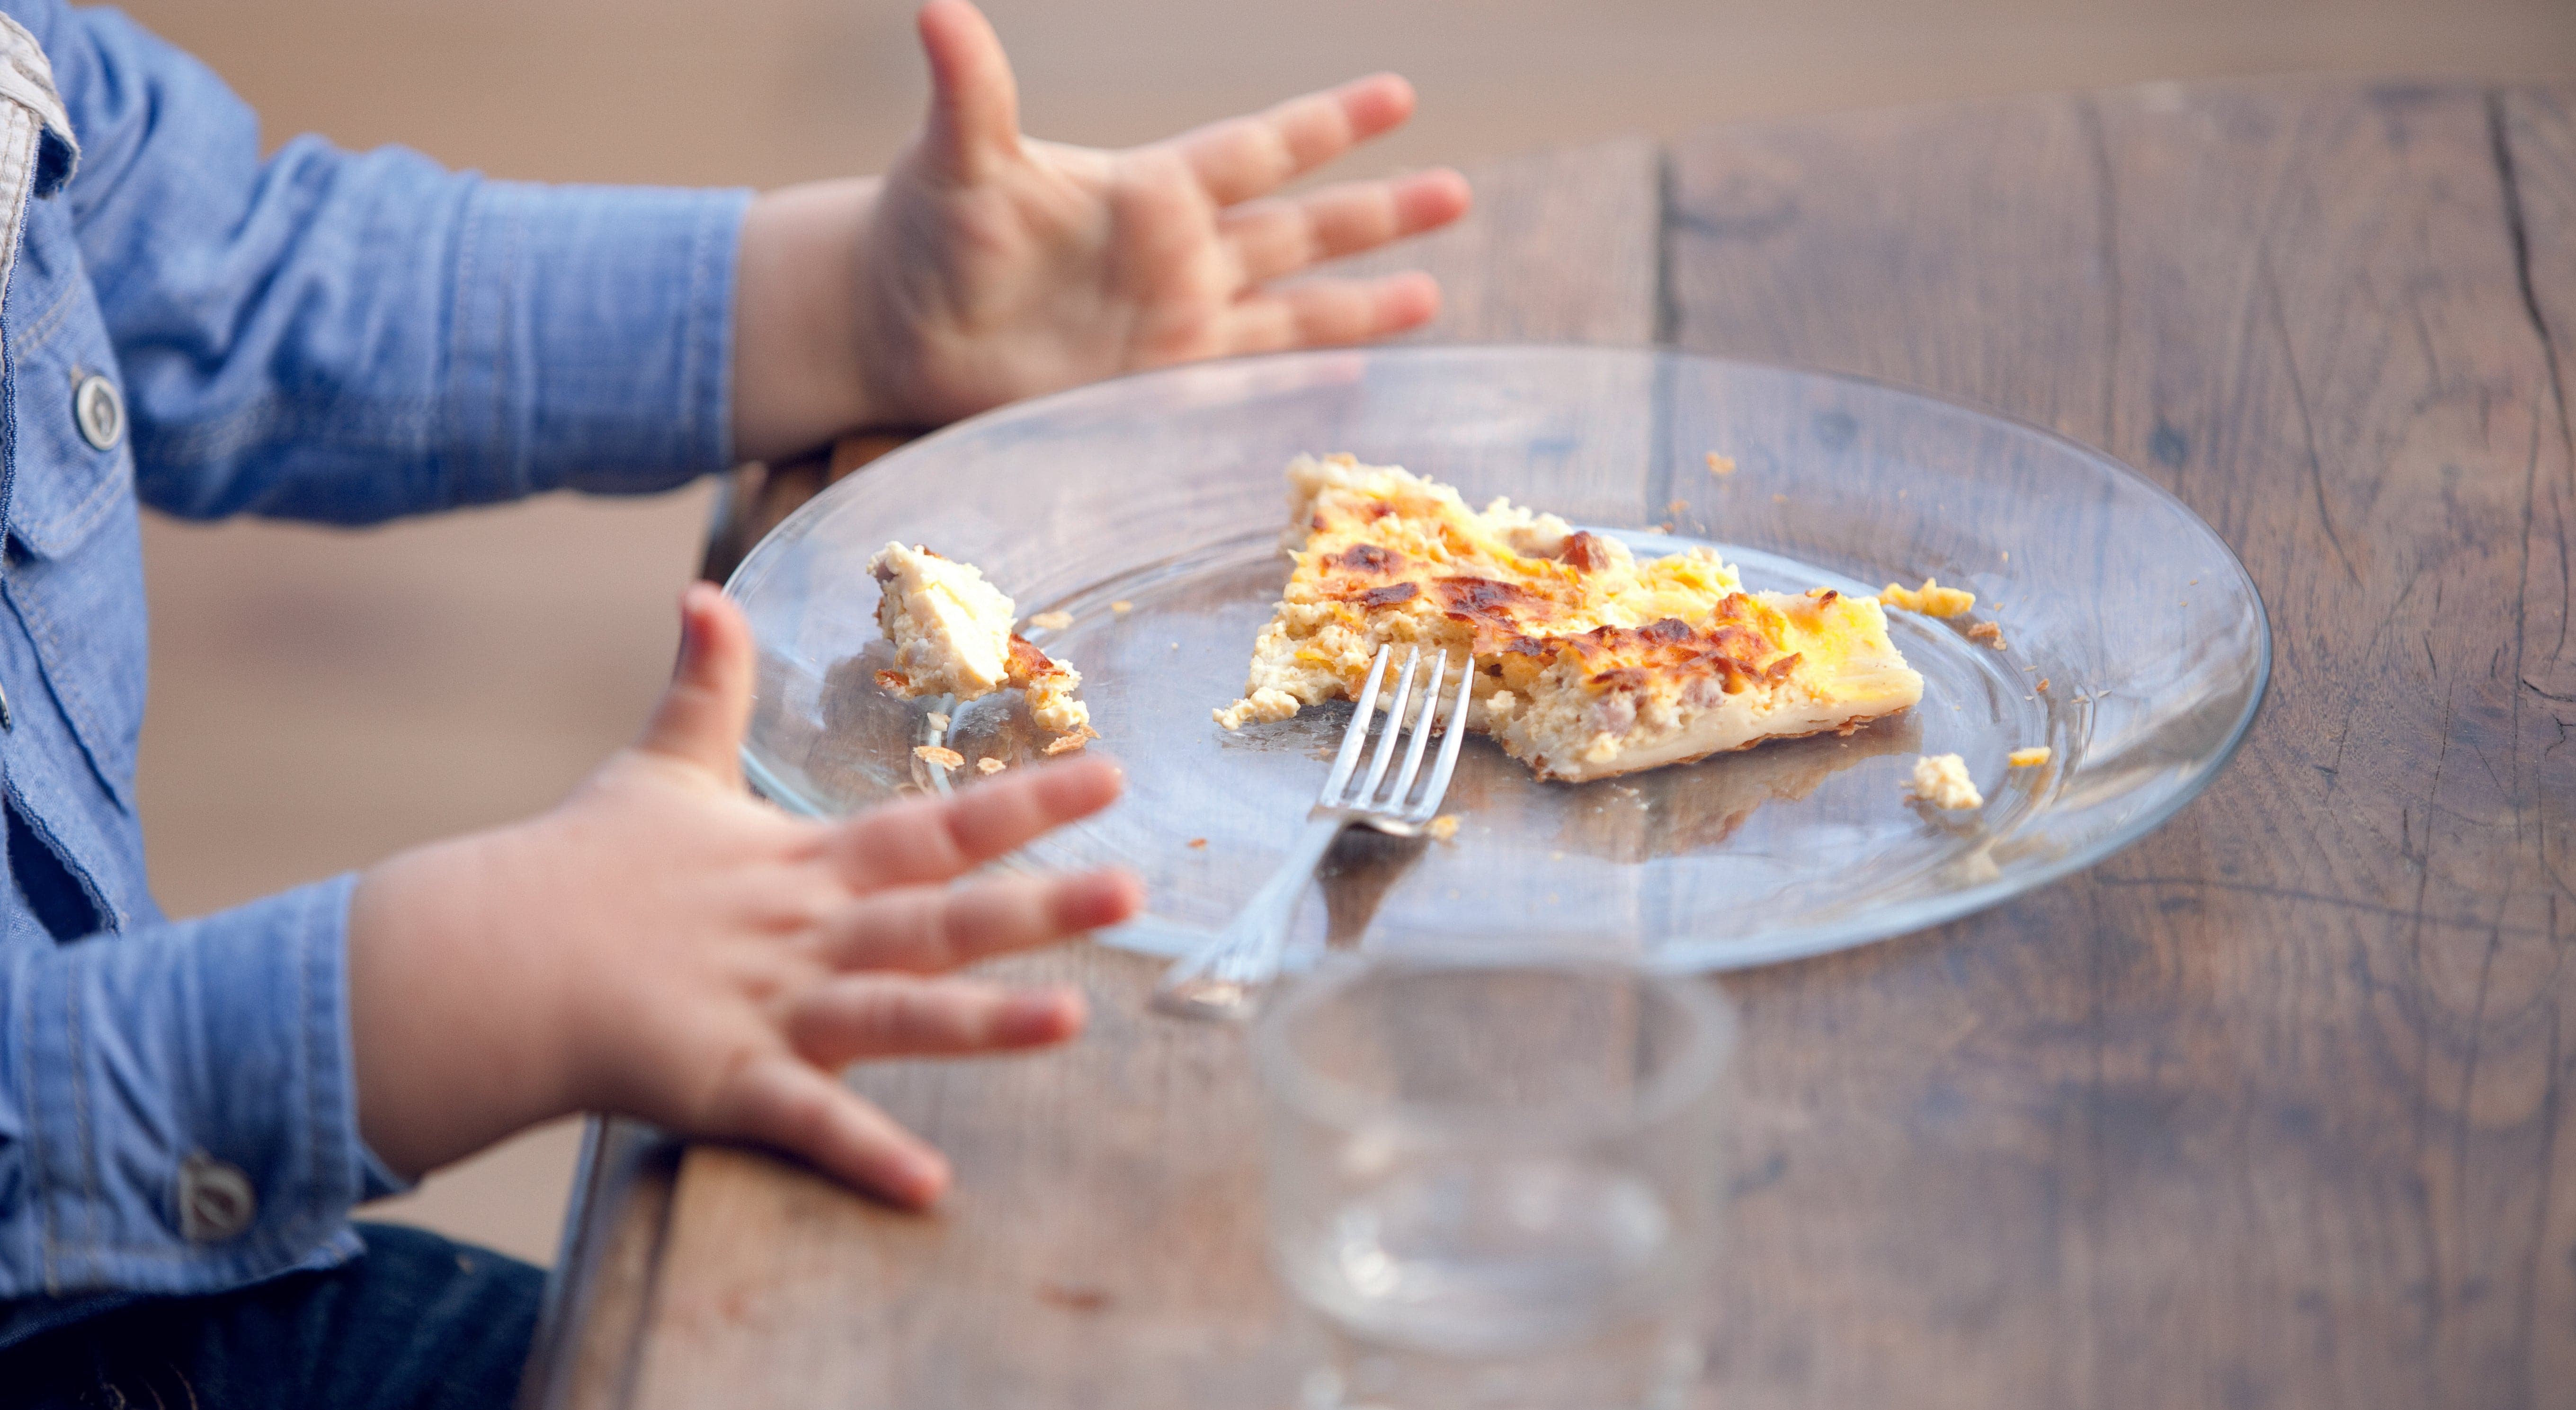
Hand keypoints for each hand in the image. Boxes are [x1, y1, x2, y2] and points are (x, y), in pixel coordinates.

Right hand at [347, 585, 1141, 1205]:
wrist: (492, 957)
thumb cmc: (585, 868)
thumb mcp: (660, 767)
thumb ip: (704, 688)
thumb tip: (703, 593)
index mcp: (808, 867)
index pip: (937, 826)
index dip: (1025, 801)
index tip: (1113, 775)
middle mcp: (808, 933)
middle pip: (940, 915)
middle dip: (1040, 904)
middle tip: (1137, 889)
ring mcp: (770, 1007)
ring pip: (895, 1012)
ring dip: (982, 1021)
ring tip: (1072, 1024)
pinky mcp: (723, 1081)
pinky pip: (805, 1121)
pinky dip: (864, 1152)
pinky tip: (929, 1187)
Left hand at [731, 0, 1471, 456]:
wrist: (897, 325)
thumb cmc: (924, 231)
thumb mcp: (954, 159)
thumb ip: (969, 92)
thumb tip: (940, 10)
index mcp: (1149, 192)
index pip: (1258, 149)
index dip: (1328, 124)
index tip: (1397, 95)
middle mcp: (1177, 255)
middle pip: (1299, 227)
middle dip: (1377, 211)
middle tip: (1457, 190)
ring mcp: (1173, 324)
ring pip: (1290, 305)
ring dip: (1360, 302)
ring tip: (1434, 295)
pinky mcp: (1154, 387)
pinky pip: (1246, 380)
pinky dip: (1299, 379)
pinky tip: (1356, 379)